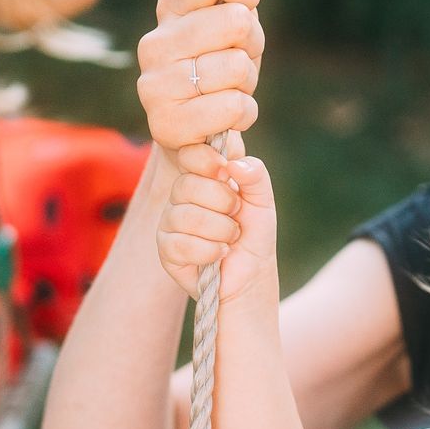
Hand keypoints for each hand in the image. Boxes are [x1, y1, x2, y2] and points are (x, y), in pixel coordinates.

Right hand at [136, 0, 264, 165]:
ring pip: (238, 67)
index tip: (249, 2)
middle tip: (237, 61)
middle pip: (236, 21)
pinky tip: (224, 120)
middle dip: (250, 45)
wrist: (194, 138)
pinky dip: (242, 115)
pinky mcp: (166, 124)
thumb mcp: (228, 21)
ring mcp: (155, 83)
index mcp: (172, 7)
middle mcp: (155, 41)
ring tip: (227, 92)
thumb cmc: (217, 70)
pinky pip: (235, 107)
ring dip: (247, 85)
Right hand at [157, 143, 278, 305]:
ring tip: (231, 238)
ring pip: (187, 217)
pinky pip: (181, 245)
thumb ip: (255, 175)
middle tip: (236, 216)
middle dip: (223, 203)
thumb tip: (234, 163)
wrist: (252, 274)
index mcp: (201, 177)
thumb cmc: (255, 234)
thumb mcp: (262, 200)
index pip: (189, 154)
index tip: (227, 175)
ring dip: (221, 231)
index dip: (207, 162)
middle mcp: (180, 197)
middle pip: (188, 185)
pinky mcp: (166, 251)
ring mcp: (170, 223)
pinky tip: (219, 254)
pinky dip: (209, 251)